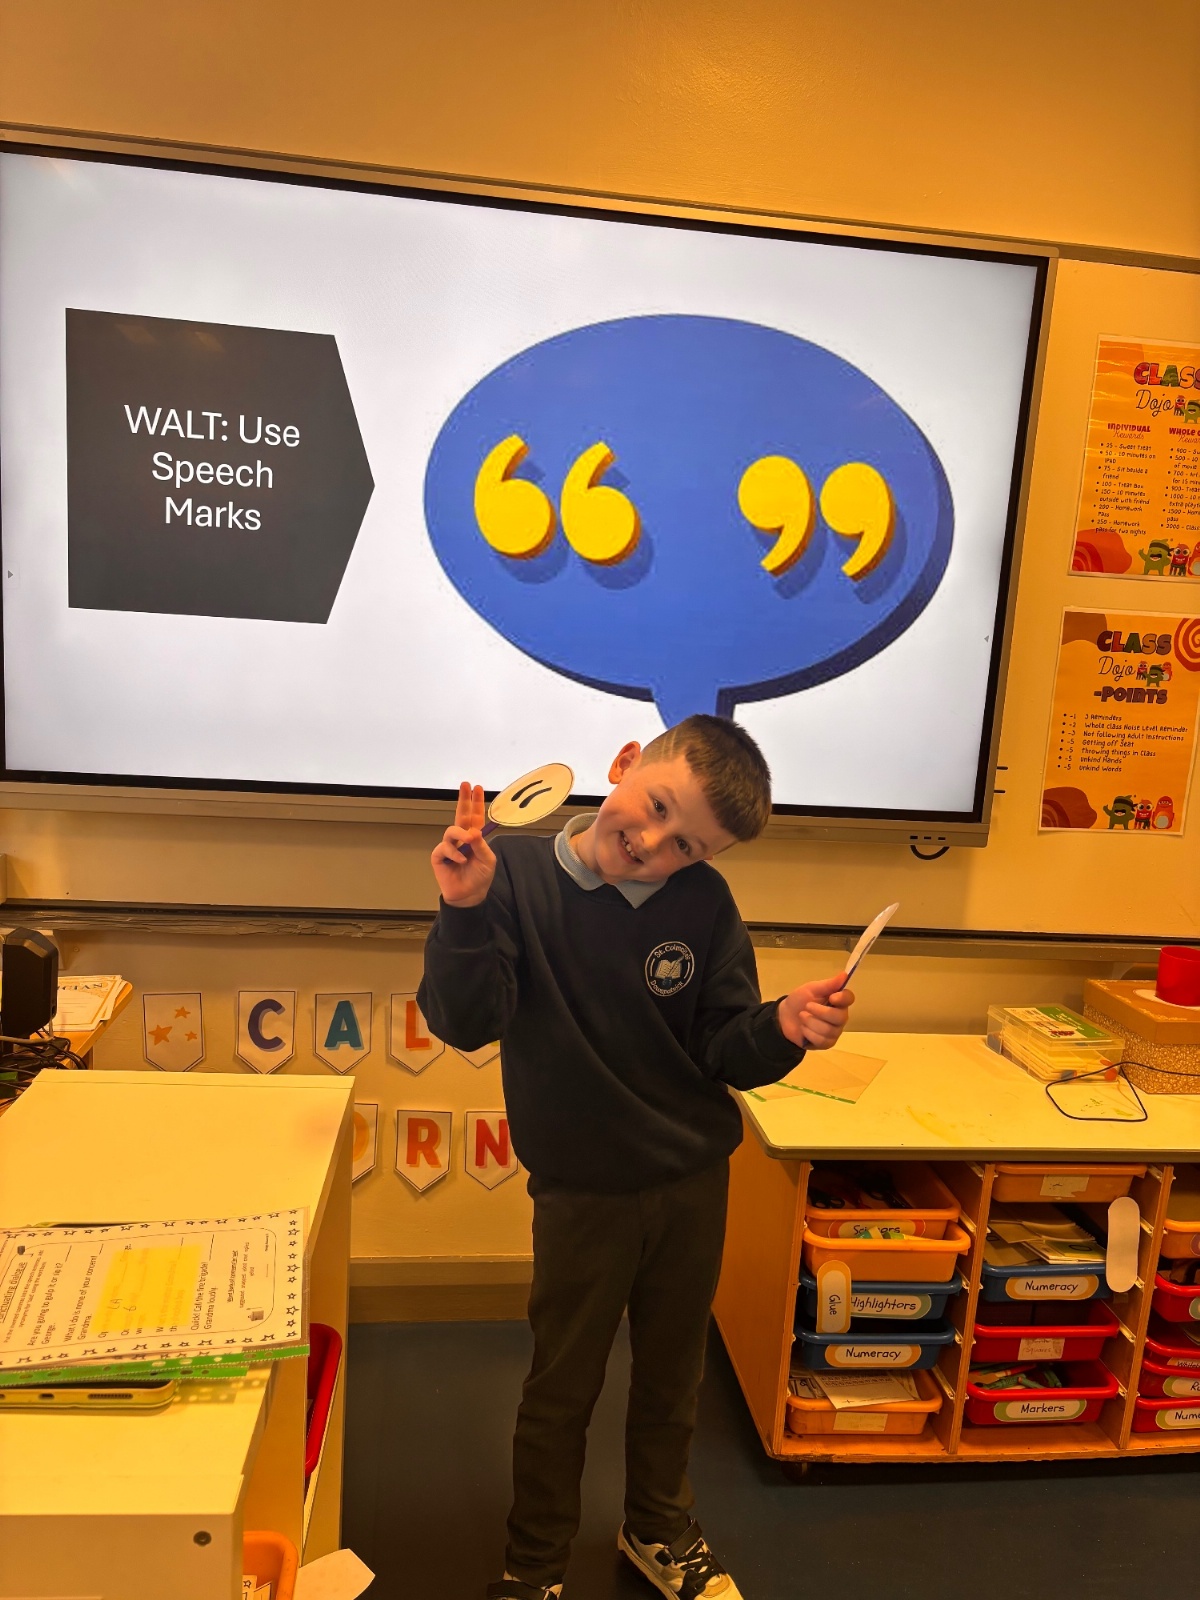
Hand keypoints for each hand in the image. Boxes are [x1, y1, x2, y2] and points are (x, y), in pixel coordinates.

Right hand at [431, 782, 496, 907]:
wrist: (469, 895)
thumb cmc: (479, 877)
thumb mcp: (487, 860)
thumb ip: (481, 845)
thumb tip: (473, 831)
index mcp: (475, 837)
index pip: (475, 816)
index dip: (475, 802)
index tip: (476, 787)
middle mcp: (461, 839)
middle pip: (461, 815)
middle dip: (463, 800)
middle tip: (465, 785)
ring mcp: (449, 846)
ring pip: (451, 830)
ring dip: (461, 834)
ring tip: (468, 840)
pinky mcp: (439, 856)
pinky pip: (444, 848)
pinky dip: (454, 853)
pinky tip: (460, 861)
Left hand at [777, 974, 853, 1049]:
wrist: (785, 1017)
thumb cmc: (800, 1000)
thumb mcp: (811, 989)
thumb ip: (828, 984)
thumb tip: (844, 974)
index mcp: (837, 1000)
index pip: (849, 998)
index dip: (842, 999)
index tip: (831, 997)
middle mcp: (840, 1016)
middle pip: (840, 1017)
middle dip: (820, 1012)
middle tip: (806, 1007)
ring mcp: (834, 1031)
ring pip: (829, 1030)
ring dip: (811, 1022)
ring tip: (802, 1016)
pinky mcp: (827, 1043)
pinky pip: (822, 1040)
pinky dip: (809, 1033)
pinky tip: (803, 1029)